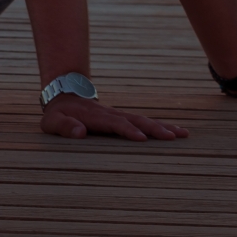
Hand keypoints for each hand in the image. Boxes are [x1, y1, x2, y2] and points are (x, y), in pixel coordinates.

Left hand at [40, 95, 188, 140]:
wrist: (65, 98)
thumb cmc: (58, 115)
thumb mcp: (53, 122)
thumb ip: (64, 126)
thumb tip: (79, 133)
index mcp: (96, 117)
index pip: (115, 124)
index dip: (128, 130)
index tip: (142, 138)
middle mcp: (111, 115)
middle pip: (136, 120)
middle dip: (154, 128)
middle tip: (173, 137)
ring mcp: (119, 116)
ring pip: (144, 120)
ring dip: (163, 127)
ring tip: (183, 134)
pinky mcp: (124, 119)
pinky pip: (144, 122)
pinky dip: (161, 126)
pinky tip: (177, 132)